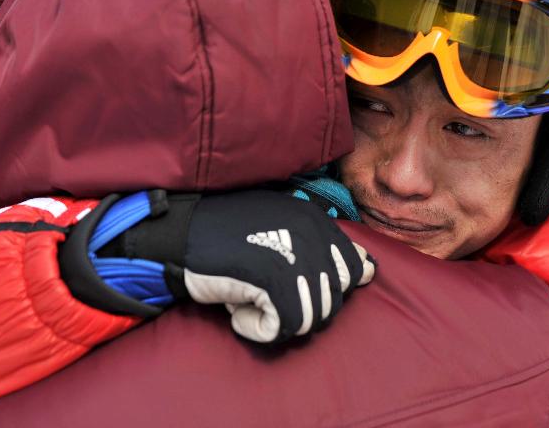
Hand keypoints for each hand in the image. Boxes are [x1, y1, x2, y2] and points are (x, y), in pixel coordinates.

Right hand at [114, 190, 374, 342]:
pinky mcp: (272, 277)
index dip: (326, 289)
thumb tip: (370, 271)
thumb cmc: (225, 233)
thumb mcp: (280, 227)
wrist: (177, 234)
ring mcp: (294, 254)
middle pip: (332, 300)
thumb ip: (322, 246)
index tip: (292, 286)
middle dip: (300, 308)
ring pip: (311, 317)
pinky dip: (258, 328)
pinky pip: (285, 326)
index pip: (354, 268)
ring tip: (248, 297)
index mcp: (315, 219)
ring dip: (277, 318)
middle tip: (262, 294)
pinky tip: (237, 310)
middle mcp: (311, 233)